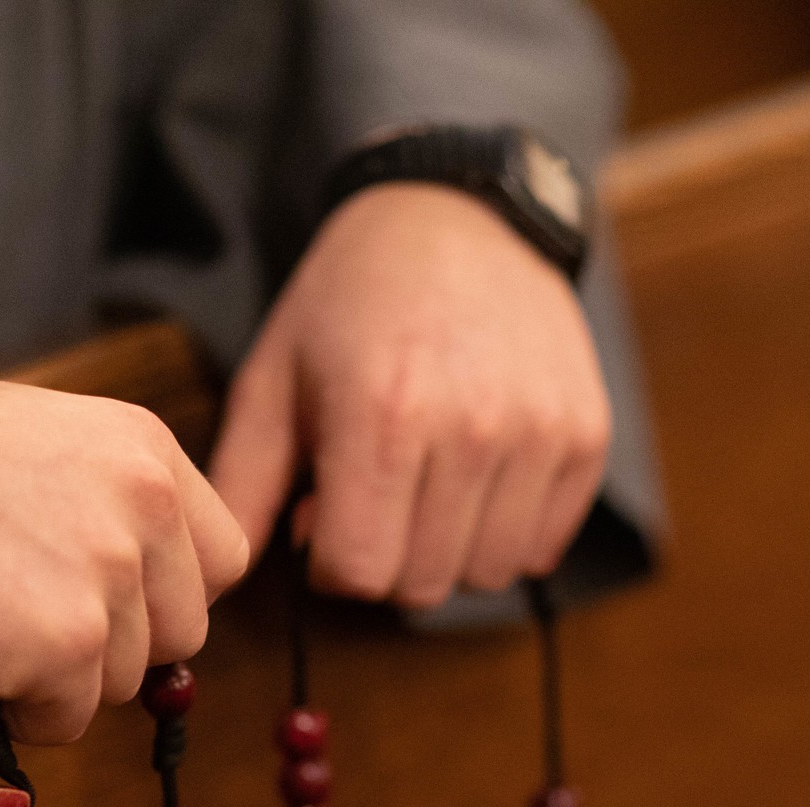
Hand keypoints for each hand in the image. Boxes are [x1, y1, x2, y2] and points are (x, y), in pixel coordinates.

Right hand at [0, 353, 247, 744]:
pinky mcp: (68, 646)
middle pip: (183, 633)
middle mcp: (147, 503)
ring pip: (122, 685)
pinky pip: (65, 725)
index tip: (103, 601)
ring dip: (50, 678)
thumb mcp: (29, 447)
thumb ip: (101, 507)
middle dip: (108, 645)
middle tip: (13, 613)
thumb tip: (138, 603)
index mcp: (143, 445)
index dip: (162, 594)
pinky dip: (8, 711)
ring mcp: (112, 576)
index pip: (223, 556)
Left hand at [210, 182, 611, 607]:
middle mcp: (470, 430)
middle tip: (375, 495)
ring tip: (425, 484)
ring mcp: (540, 433)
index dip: (329, 560)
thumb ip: (241, 488)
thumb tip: (223, 582)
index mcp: (381, 419)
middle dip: (385, 558)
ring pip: (484, 576)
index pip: (358, 575)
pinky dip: (505, 533)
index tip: (324, 513)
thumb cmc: (347, 307)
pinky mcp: (586, 435)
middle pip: (421, 586)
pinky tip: (477, 479)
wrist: (455, 217)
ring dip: (446, 551)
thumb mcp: (271, 382)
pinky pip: (540, 549)